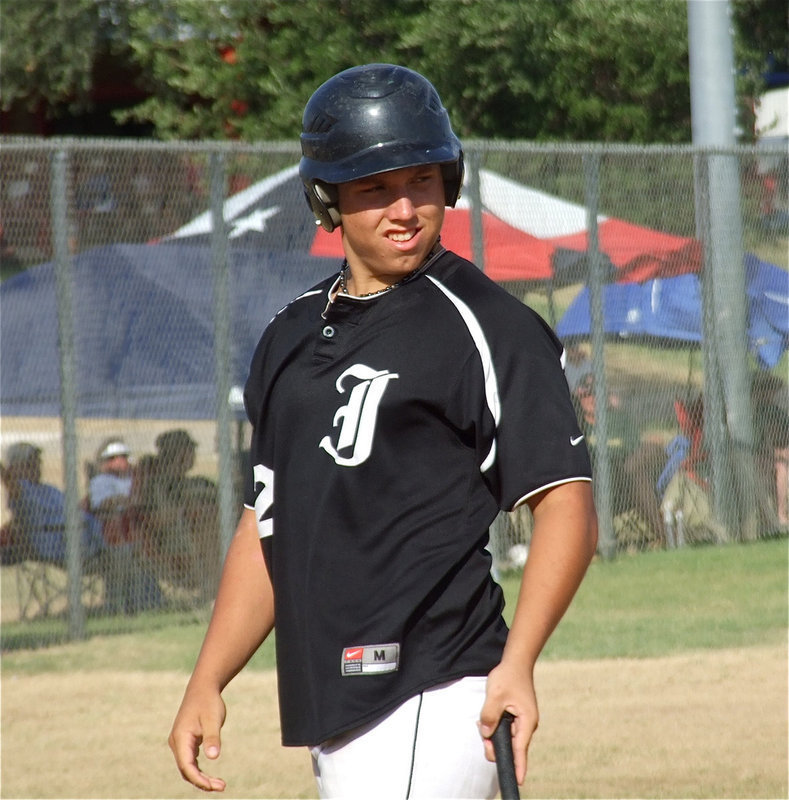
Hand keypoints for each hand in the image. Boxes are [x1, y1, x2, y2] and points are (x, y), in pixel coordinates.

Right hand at [168, 683, 227, 791]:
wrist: (203, 688)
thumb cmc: (208, 702)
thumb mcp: (213, 719)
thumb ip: (212, 738)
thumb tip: (213, 757)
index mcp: (180, 738)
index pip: (186, 766)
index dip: (199, 779)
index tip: (213, 786)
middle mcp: (176, 743)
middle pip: (186, 770)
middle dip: (202, 782)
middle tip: (221, 787)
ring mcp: (180, 742)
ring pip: (187, 767)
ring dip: (201, 777)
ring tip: (219, 784)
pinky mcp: (185, 741)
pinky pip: (190, 761)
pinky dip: (199, 770)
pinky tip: (211, 776)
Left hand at [478, 660, 538, 785]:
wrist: (516, 663)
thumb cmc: (508, 677)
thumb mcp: (495, 695)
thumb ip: (489, 715)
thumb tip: (486, 734)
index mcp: (526, 721)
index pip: (520, 750)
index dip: (518, 766)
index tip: (517, 781)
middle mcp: (526, 725)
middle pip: (510, 746)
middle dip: (494, 743)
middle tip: (482, 729)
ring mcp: (522, 721)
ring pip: (505, 737)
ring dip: (492, 732)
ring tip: (483, 719)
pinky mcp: (516, 717)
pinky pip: (505, 729)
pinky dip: (494, 725)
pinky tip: (487, 716)